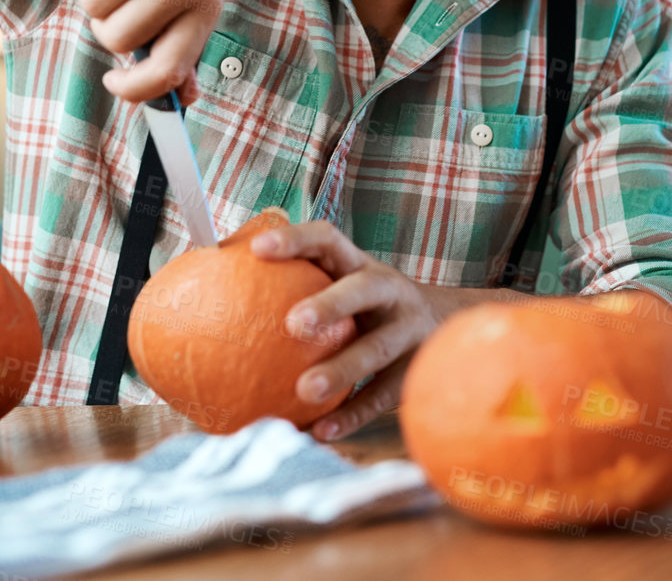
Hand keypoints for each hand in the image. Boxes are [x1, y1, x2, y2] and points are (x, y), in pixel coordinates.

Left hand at [250, 219, 440, 441]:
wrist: (449, 326)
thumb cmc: (368, 306)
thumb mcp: (345, 283)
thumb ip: (299, 283)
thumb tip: (221, 283)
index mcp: (360, 264)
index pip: (328, 239)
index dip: (295, 240)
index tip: (259, 249)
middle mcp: (389, 291)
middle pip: (363, 290)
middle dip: (330, 304)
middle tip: (293, 323)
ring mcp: (409, 331)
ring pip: (377, 349)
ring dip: (341, 370)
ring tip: (303, 391)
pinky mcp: (416, 370)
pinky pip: (383, 396)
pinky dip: (351, 415)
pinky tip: (320, 431)